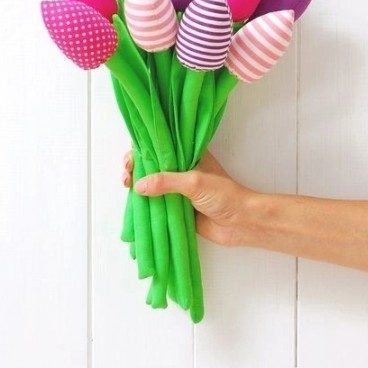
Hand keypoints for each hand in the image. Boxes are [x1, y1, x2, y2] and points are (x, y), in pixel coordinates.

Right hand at [122, 150, 254, 246]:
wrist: (241, 223)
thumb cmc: (224, 195)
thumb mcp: (194, 182)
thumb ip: (166, 181)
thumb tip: (138, 186)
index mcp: (188, 154)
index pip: (160, 145)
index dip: (143, 148)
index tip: (132, 157)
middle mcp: (180, 169)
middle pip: (151, 164)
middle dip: (135, 167)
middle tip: (127, 174)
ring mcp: (177, 189)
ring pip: (150, 184)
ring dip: (136, 185)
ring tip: (126, 187)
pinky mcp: (176, 207)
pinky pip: (155, 203)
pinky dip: (142, 203)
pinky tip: (132, 204)